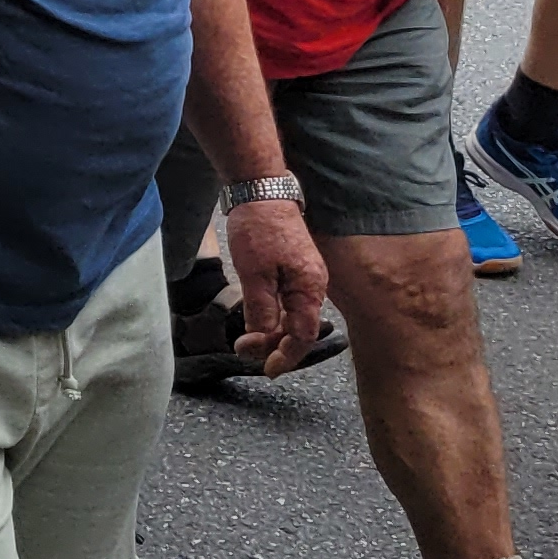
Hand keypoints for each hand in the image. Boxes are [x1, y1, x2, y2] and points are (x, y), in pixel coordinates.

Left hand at [224, 195, 330, 375]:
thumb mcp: (254, 274)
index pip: (304, 335)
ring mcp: (305, 276)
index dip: (287, 355)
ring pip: (292, 315)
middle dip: (274, 344)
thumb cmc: (259, 227)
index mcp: (310, 287)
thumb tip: (264, 339)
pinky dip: (273, 313)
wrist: (260, 189)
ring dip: (272, 329)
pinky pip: (288, 300)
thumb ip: (262, 310)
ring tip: (246, 337)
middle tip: (244, 349)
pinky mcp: (295, 268)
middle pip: (299, 328)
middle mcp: (313, 284)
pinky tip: (256, 315)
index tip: (267, 369)